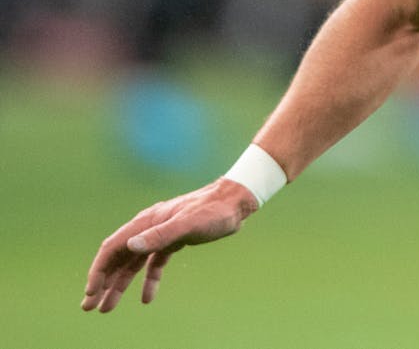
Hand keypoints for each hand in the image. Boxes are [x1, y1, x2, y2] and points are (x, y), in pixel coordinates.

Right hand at [81, 178, 258, 312]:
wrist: (236, 202)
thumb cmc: (213, 210)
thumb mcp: (189, 223)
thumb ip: (160, 234)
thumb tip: (130, 246)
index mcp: (145, 222)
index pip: (112, 249)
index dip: (99, 271)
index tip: (91, 293)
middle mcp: (148, 229)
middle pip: (117, 258)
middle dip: (103, 283)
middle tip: (89, 307)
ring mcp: (160, 235)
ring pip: (133, 263)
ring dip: (120, 285)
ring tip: (107, 308)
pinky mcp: (174, 241)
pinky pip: (154, 264)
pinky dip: (148, 280)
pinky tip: (146, 298)